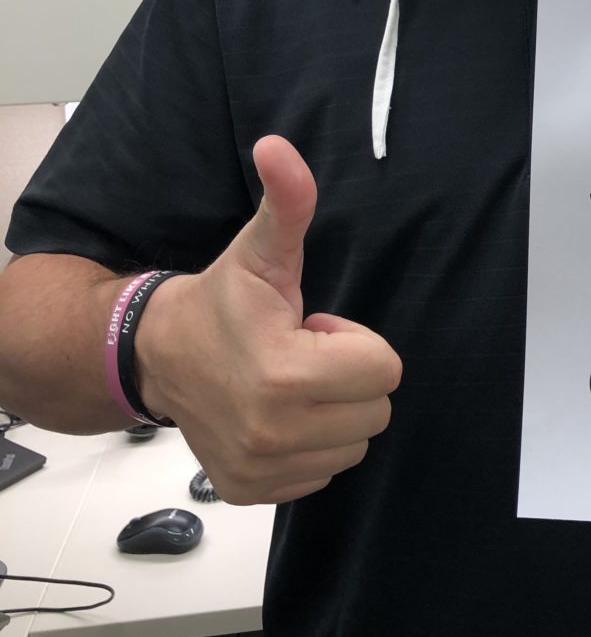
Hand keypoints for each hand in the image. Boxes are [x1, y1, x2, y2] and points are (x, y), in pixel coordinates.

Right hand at [134, 136, 401, 503]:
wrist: (159, 356)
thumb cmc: (223, 302)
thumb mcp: (261, 249)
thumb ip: (286, 202)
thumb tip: (278, 146)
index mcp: (284, 374)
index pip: (385, 368)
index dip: (354, 341)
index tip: (312, 328)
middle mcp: (272, 432)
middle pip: (376, 409)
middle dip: (350, 377)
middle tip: (302, 354)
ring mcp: (260, 468)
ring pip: (354, 444)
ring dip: (333, 412)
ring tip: (288, 383)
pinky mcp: (252, 490)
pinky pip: (322, 473)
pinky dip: (310, 445)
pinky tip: (275, 413)